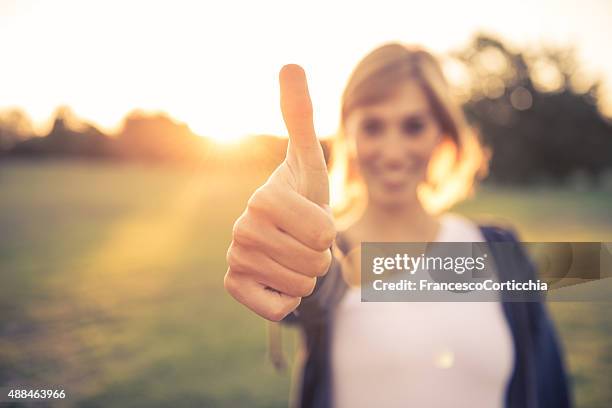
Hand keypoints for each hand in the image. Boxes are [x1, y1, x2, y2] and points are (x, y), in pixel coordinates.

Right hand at [224, 64, 334, 320]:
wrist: (282, 234)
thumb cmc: (302, 195)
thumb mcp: (309, 159)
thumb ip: (300, 114)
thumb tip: (289, 63)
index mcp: (263, 198)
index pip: (322, 233)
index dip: (328, 230)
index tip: (312, 218)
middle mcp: (240, 229)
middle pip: (313, 262)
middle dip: (319, 256)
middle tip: (302, 239)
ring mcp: (234, 259)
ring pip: (300, 286)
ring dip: (306, 275)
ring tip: (292, 254)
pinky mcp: (232, 286)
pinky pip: (278, 308)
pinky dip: (287, 298)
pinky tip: (276, 277)